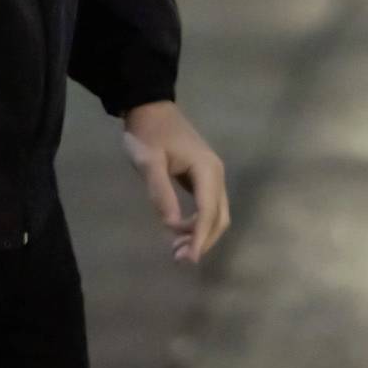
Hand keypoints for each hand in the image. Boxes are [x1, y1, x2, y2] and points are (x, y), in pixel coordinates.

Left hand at [118, 101, 229, 264]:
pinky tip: (181, 232)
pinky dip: (198, 224)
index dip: (200, 237)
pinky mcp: (203, 177)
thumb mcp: (149, 162)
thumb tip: (173, 226)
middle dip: (202, 240)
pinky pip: (208, 207)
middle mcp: (216, 174)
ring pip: (216, 214)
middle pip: (219, 217)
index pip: (208, 212)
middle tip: (179, 258)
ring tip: (177, 250)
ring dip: (201, 234)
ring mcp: (212, 175)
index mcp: (207, 170)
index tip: (188, 259)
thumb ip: (161, 193)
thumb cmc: (148, 133)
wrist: (149, 107)